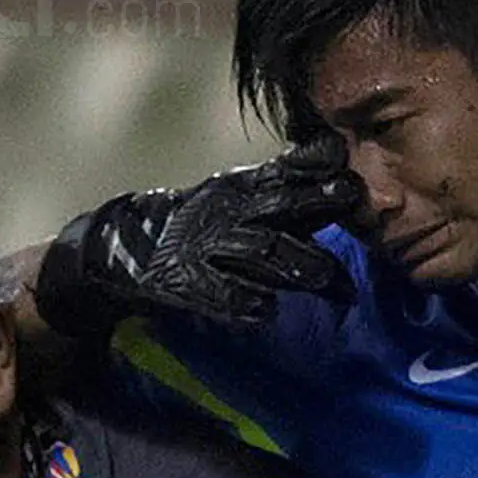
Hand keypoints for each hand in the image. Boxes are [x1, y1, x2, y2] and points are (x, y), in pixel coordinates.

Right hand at [37, 138, 362, 332]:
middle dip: (318, 202)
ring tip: (327, 281)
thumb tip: (339, 172)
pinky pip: (222, 293)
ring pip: (263, 250)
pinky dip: (246, 303)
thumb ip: (284, 191)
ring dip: (298, 264)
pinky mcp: (188, 281)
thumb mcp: (237, 198)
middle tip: (352, 200)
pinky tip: (267, 313)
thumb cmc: (199, 226)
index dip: (317, 167)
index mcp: (242, 189)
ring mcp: (210, 246)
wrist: (126, 249)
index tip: (349, 165)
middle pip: (282, 204)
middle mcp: (230, 212)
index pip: (285, 172)